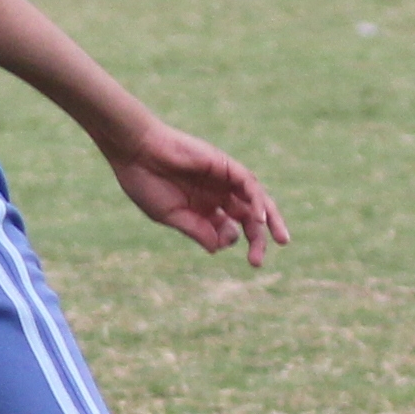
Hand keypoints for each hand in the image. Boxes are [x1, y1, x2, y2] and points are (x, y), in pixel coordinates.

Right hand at [100, 116, 288, 264]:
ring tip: (279, 240)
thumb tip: (219, 249)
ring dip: (269, 220)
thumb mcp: (171, 215)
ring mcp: (222, 179)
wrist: (135, 151)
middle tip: (256, 262)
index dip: (228, 240)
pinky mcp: (224, 165)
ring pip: (255, 200)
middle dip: (257, 239)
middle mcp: (217, 194)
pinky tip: (258, 218)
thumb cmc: (145, 182)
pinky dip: (256, 201)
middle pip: (247, 217)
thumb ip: (196, 230)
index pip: (228, 228)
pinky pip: (248, 184)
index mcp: (202, 208)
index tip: (219, 243)